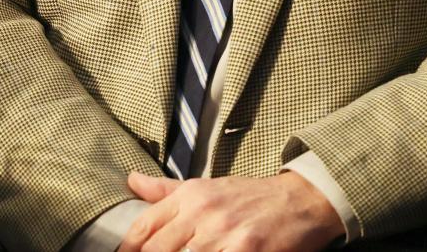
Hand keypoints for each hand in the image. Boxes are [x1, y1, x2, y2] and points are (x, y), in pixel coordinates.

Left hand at [119, 170, 343, 251]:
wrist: (298, 201)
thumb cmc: (249, 196)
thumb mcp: (206, 186)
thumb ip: (167, 190)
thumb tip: (132, 181)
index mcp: (189, 195)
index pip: (144, 227)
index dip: (128, 249)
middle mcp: (202, 212)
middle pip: (157, 249)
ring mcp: (223, 234)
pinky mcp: (245, 250)